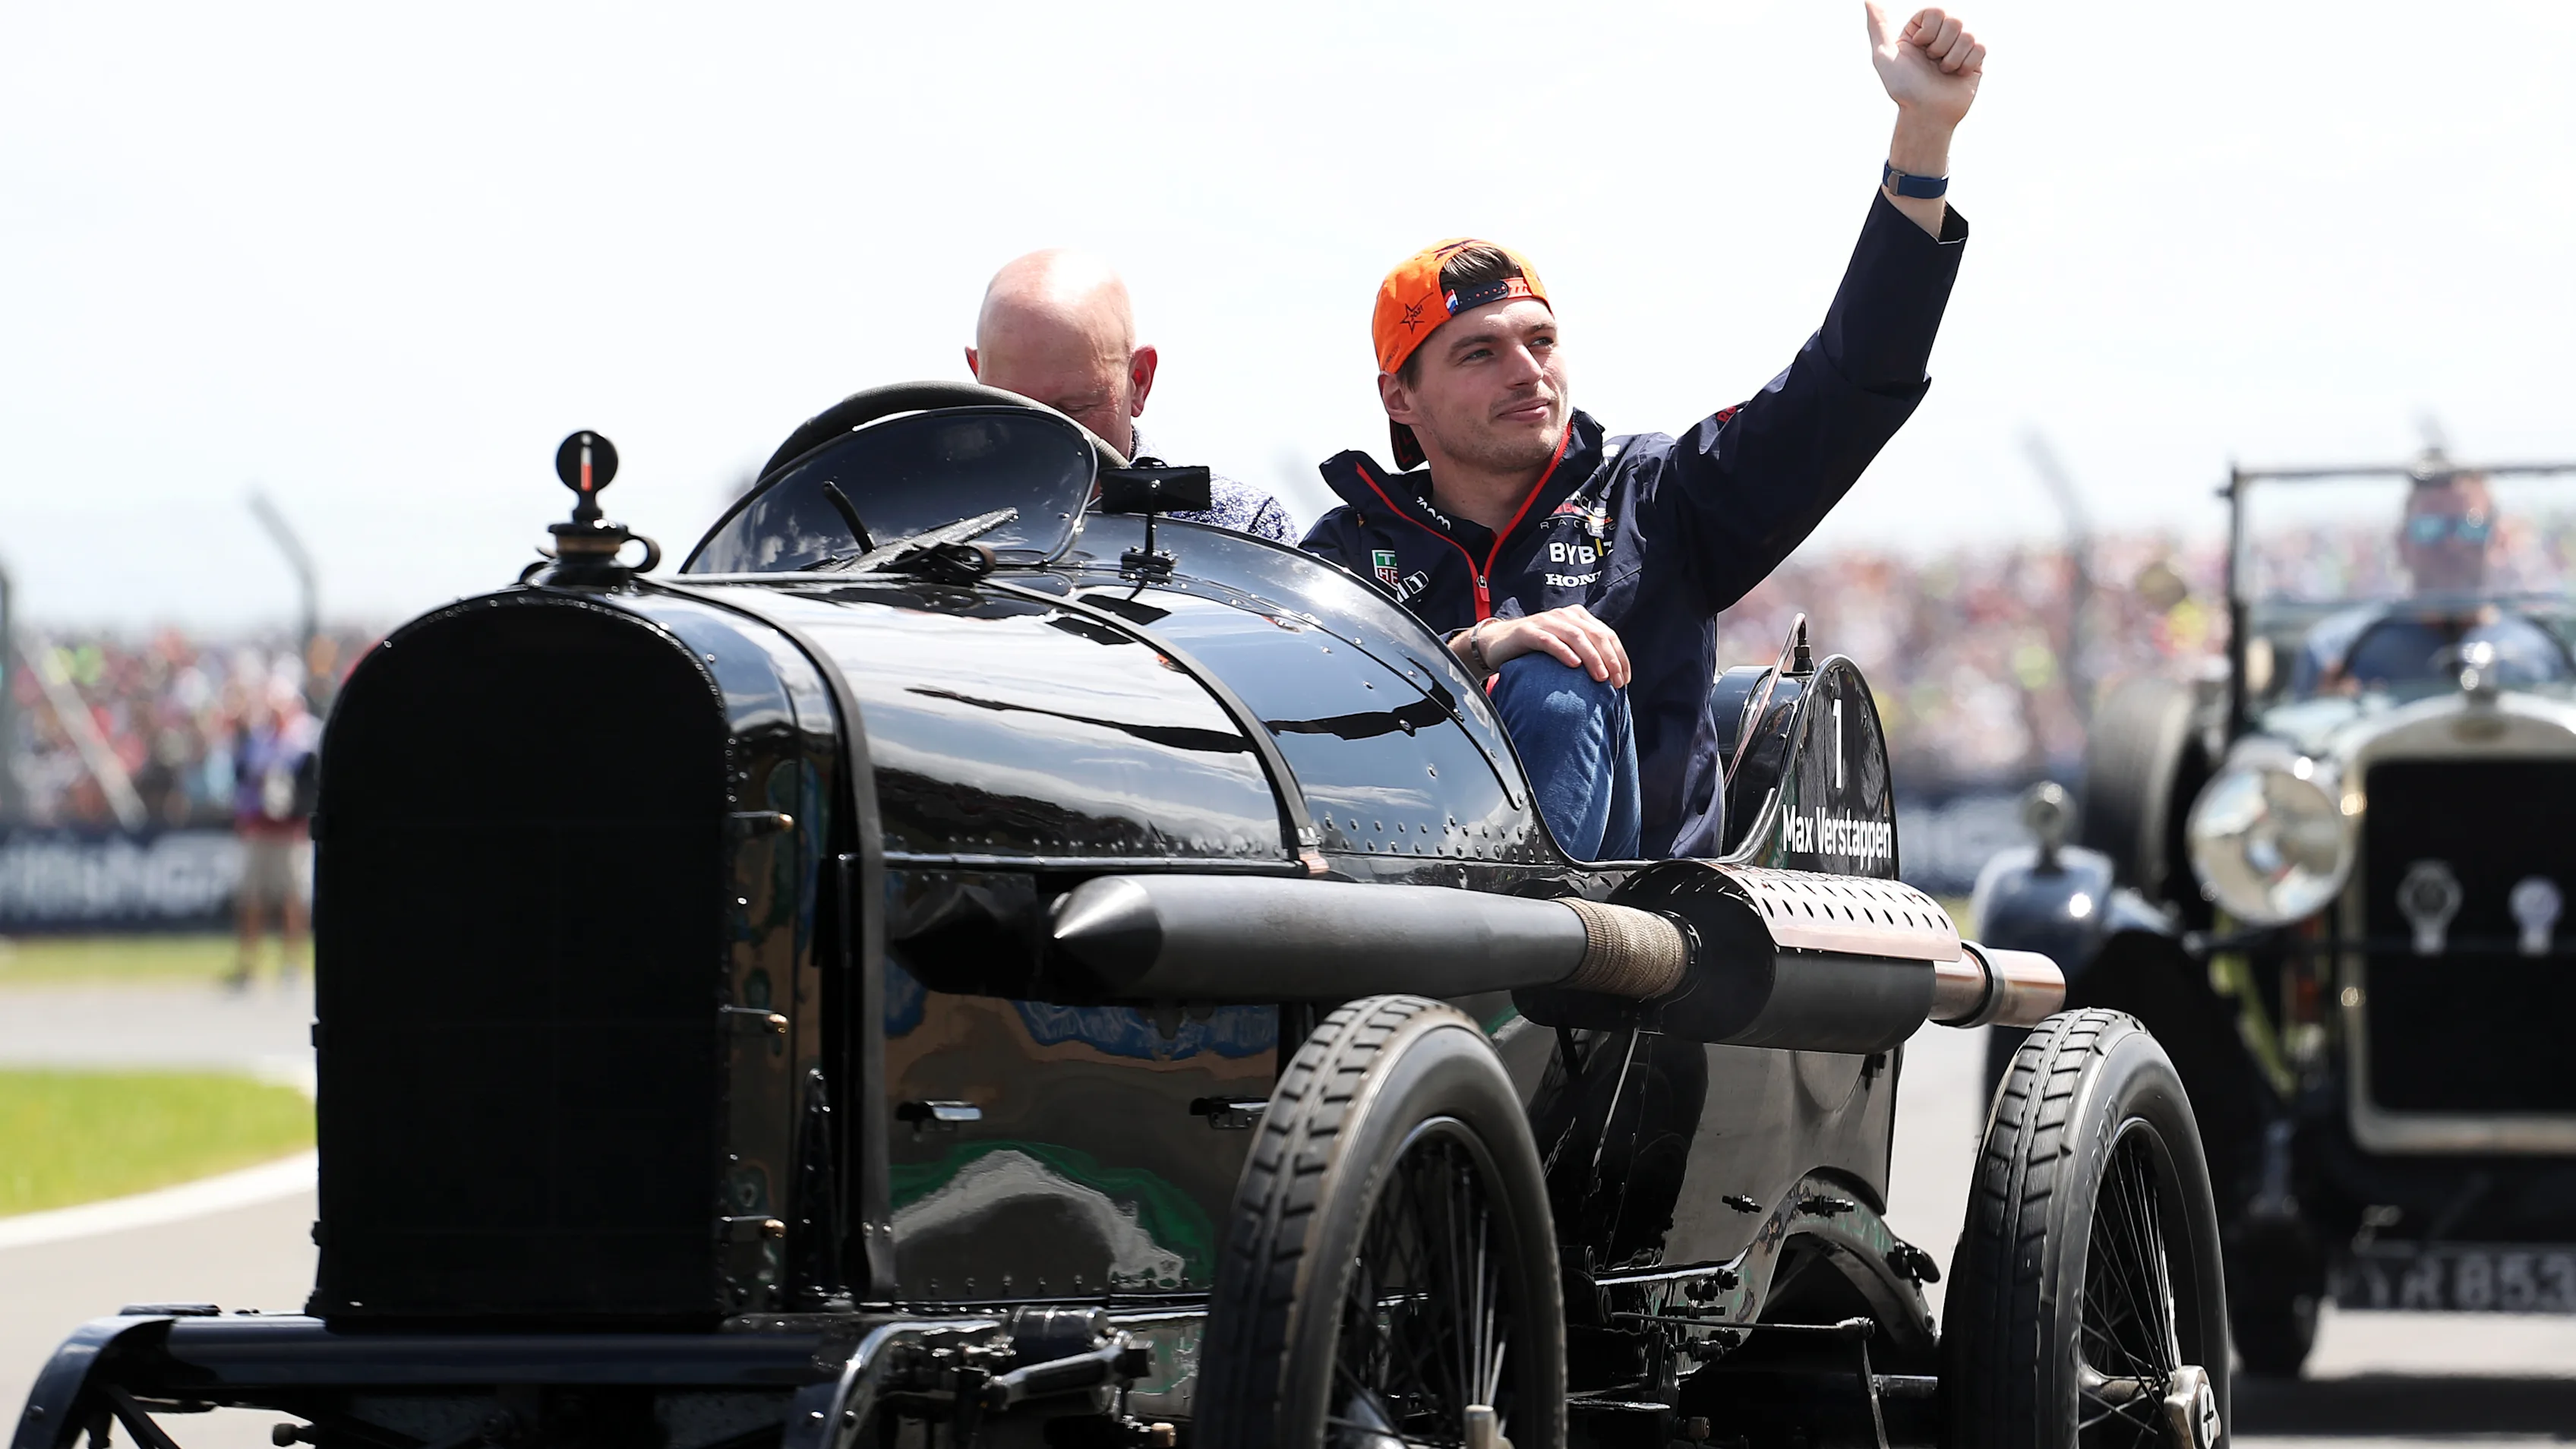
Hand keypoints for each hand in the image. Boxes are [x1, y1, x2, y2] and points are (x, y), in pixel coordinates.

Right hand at [1460, 605, 1631, 687]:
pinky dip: (1564, 652)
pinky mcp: (1527, 632)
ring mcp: (1545, 622)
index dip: (1619, 657)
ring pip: (1576, 636)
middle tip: (1615, 682)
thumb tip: (1611, 678)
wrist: (1496, 643)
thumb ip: (1584, 653)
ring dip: (1592, 657)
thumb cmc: (1534, 651)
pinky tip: (1573, 665)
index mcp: (1577, 617)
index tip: (1625, 680)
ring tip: (1600, 678)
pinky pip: (1549, 641)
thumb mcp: (1564, 648)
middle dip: (1610, 659)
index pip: (1607, 635)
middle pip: (1595, 635)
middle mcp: (1564, 615)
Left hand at [1866, 5, 1983, 128]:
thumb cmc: (1904, 88)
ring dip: (1952, 59)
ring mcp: (1960, 45)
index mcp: (1921, 29)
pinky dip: (1966, 64)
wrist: (1926, 114)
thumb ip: (1877, 27)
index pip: (1935, 10)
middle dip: (1940, 46)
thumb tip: (1868, 0)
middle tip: (1932, 62)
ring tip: (1943, 72)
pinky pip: (1980, 47)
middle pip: (1955, 19)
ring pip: (1968, 34)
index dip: (1928, 32)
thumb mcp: (1884, 57)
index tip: (1919, 48)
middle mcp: (1941, 34)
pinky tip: (1956, 75)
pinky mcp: (1976, 58)